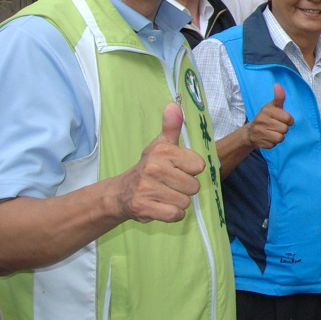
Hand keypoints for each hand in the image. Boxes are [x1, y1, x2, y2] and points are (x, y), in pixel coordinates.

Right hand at [115, 103, 206, 223]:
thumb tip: (174, 105)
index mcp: (163, 152)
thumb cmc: (149, 168)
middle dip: (184, 188)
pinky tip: (161, 206)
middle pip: (194, 186)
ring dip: (177, 201)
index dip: (190, 170)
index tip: (176, 169)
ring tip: (163, 194)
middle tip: (169, 184)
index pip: (199, 166)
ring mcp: (148, 189)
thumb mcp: (160, 145)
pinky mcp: (144, 207)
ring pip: (185, 202)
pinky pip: (175, 214)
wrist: (121, 193)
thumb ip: (171, 126)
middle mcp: (154, 168)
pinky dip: (172, 214)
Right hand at [247, 84, 292, 149]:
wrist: (250, 132)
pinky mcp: (259, 143)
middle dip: (283, 129)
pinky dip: (272, 143)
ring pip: (280, 138)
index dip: (288, 120)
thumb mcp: (272, 106)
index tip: (283, 119)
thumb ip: (278, 97)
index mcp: (267, 110)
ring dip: (279, 136)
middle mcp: (261, 120)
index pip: (288, 118)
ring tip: (272, 132)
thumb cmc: (265, 117)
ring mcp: (259, 132)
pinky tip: (267, 138)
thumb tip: (278, 85)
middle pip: (284, 129)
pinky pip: (273, 145)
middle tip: (276, 126)